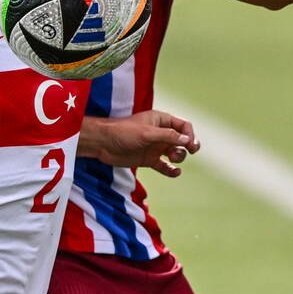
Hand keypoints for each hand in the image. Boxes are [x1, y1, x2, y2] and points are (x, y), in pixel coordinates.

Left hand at [85, 110, 199, 175]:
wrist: (102, 144)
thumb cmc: (123, 132)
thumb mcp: (147, 133)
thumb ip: (167, 136)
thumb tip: (187, 140)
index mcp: (160, 120)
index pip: (183, 126)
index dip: (190, 134)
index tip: (190, 144)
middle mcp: (160, 134)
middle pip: (182, 140)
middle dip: (187, 146)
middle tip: (189, 151)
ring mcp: (155, 147)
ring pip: (175, 153)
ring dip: (179, 157)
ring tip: (173, 159)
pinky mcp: (149, 160)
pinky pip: (165, 166)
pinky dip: (172, 170)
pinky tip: (176, 173)